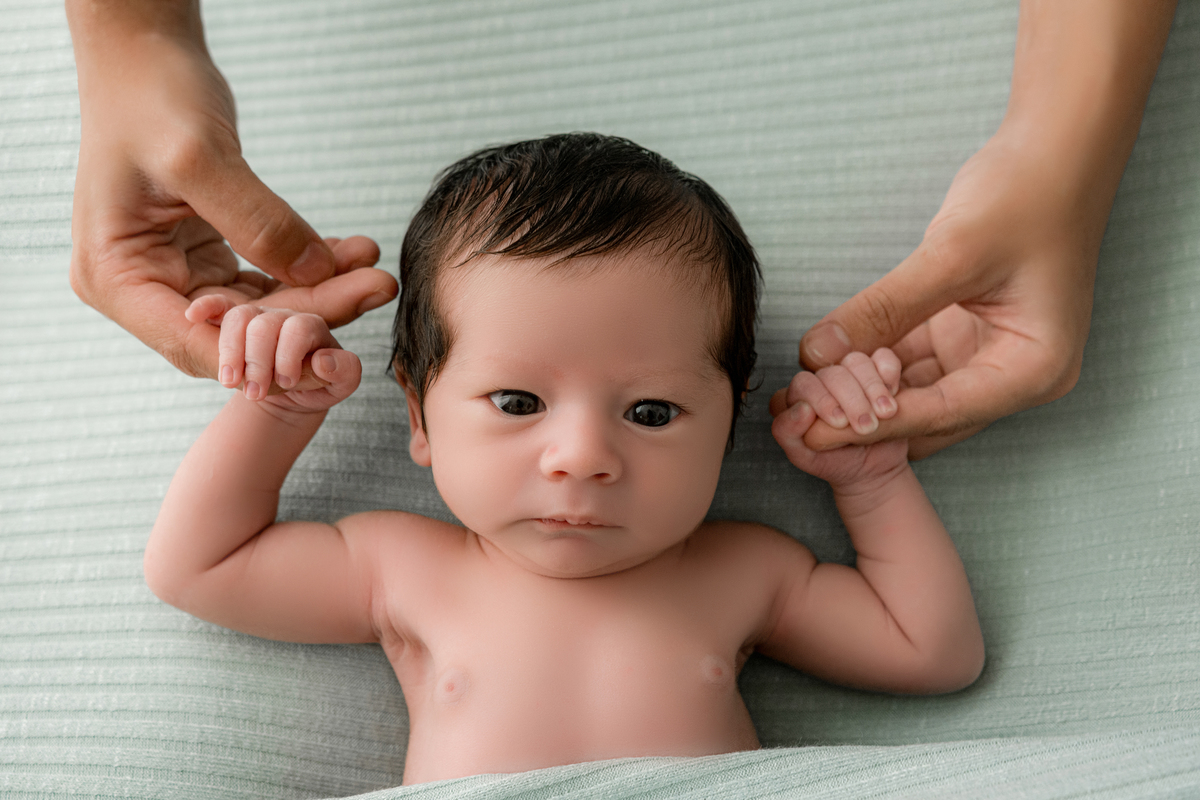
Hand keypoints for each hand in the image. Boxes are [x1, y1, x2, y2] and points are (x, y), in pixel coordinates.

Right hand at [67, 2, 396, 380]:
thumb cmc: (151, 96)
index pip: (196, 343)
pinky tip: (355, 254)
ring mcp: (177, 274)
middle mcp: (142, 287)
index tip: (331, 352)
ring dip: (323, 293)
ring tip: (377, 275)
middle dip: (311, 315)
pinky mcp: (209, 257)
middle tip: (375, 290)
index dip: (265, 356)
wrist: (147, 58)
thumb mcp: (200, 159)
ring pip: (261, 308)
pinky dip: (312, 269)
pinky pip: (269, 278)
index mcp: (114, 279)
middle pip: (238, 329)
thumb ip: (256, 223)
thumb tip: (318, 275)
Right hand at [187, 296, 361, 413]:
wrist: (293, 391)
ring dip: (231, 351)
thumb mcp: (340, 385)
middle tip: (255, 392)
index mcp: (310, 326)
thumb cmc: (318, 383)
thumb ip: (345, 373)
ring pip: (239, 319)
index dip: (290, 355)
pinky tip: (194, 315)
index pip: (299, 328)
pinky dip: (207, 307)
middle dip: (258, 361)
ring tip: (230, 382)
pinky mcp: (232, 324)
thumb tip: (323, 361)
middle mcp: (282, 316)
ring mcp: (256, 318)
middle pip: (265, 325)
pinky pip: (217, 306)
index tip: (286, 382)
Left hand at [771, 348, 907, 489]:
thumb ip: (787, 433)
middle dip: (852, 400)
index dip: (821, 400)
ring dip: (872, 388)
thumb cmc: (833, 462)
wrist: (872, 471)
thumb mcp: (803, 457)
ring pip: (856, 362)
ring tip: (884, 414)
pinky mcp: (879, 374)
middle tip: (865, 426)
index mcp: (798, 398)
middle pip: (832, 374)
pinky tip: (893, 393)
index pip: (803, 384)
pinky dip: (889, 371)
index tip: (839, 422)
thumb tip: (801, 408)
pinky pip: (883, 357)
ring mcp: (851, 375)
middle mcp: (822, 382)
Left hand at [793, 1, 1175, 458]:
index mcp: (1034, 369)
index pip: (942, 411)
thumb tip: (815, 353)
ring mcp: (986, 357)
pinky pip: (906, 365)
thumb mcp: (951, 255)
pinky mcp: (961, 335)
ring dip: (858, 394)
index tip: (815, 433)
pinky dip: (867, 366)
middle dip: (862, 418)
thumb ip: (883, 309)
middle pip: (926, 418)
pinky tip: (822, 365)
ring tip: (800, 397)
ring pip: (910, 396)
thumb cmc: (1023, 195)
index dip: (873, 424)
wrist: (1053, 150)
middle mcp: (1014, 375)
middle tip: (798, 419)